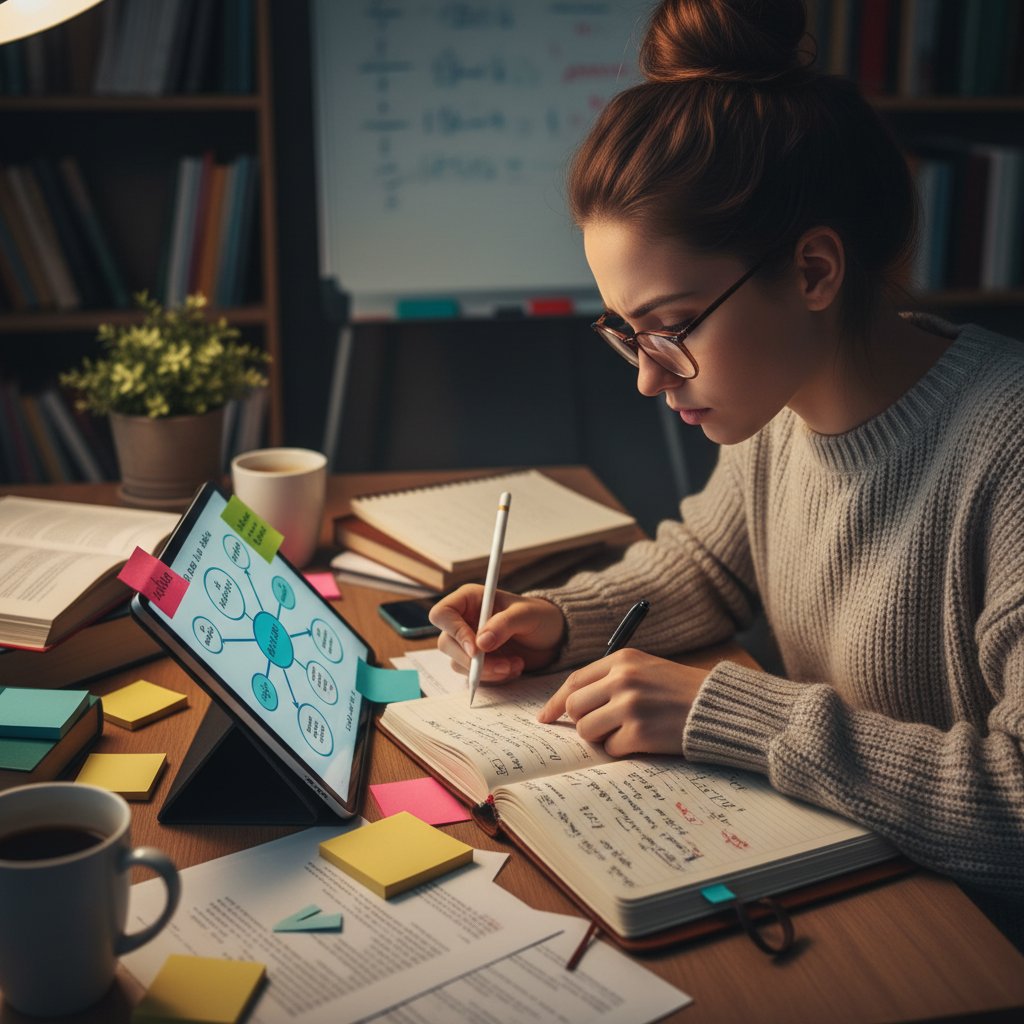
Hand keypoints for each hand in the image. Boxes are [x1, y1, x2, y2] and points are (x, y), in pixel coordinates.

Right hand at [429, 585, 565, 682]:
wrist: (552, 637)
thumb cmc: (540, 616)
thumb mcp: (526, 615)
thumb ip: (504, 624)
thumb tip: (480, 643)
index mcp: (469, 599)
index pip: (442, 614)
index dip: (454, 632)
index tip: (477, 649)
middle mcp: (464, 620)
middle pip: (446, 643)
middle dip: (474, 660)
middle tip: (503, 665)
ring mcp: (468, 642)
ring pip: (459, 663)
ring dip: (488, 671)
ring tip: (515, 664)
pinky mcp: (477, 662)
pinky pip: (473, 676)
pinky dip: (494, 677)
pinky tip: (514, 668)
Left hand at [537, 650, 707, 756]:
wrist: (719, 707)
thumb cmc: (680, 690)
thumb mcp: (645, 668)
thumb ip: (610, 679)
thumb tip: (569, 704)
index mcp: (622, 660)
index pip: (574, 681)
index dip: (556, 702)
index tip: (545, 717)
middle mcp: (622, 680)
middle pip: (575, 707)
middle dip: (582, 721)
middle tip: (601, 725)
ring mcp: (630, 706)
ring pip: (586, 730)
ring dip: (602, 736)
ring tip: (627, 730)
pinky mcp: (640, 733)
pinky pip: (610, 748)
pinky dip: (622, 749)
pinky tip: (643, 740)